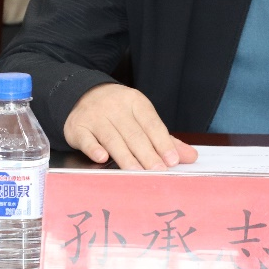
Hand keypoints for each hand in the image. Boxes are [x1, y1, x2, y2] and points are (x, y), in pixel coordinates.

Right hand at [63, 83, 197, 170]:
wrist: (83, 95)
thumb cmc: (119, 112)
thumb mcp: (142, 118)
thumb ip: (164, 139)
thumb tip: (191, 156)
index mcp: (135, 102)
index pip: (151, 123)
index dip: (162, 142)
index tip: (172, 160)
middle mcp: (115, 107)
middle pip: (134, 133)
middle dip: (147, 154)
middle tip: (158, 172)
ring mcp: (95, 116)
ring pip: (112, 138)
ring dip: (125, 157)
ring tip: (137, 173)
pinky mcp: (78, 127)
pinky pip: (87, 139)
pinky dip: (94, 148)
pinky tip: (102, 158)